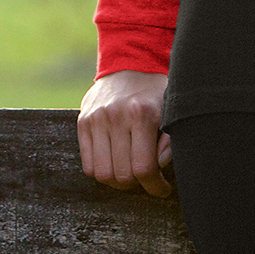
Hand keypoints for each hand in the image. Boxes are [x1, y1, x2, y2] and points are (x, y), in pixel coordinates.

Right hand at [77, 69, 173, 196]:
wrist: (129, 64)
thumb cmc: (156, 91)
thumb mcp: (172, 109)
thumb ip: (171, 139)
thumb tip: (160, 166)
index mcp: (142, 113)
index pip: (144, 167)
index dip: (155, 186)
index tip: (162, 189)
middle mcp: (116, 116)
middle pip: (122, 175)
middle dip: (138, 185)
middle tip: (147, 180)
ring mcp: (96, 119)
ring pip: (102, 173)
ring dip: (117, 182)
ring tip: (130, 174)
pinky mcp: (82, 122)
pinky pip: (87, 164)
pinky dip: (101, 172)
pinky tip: (115, 165)